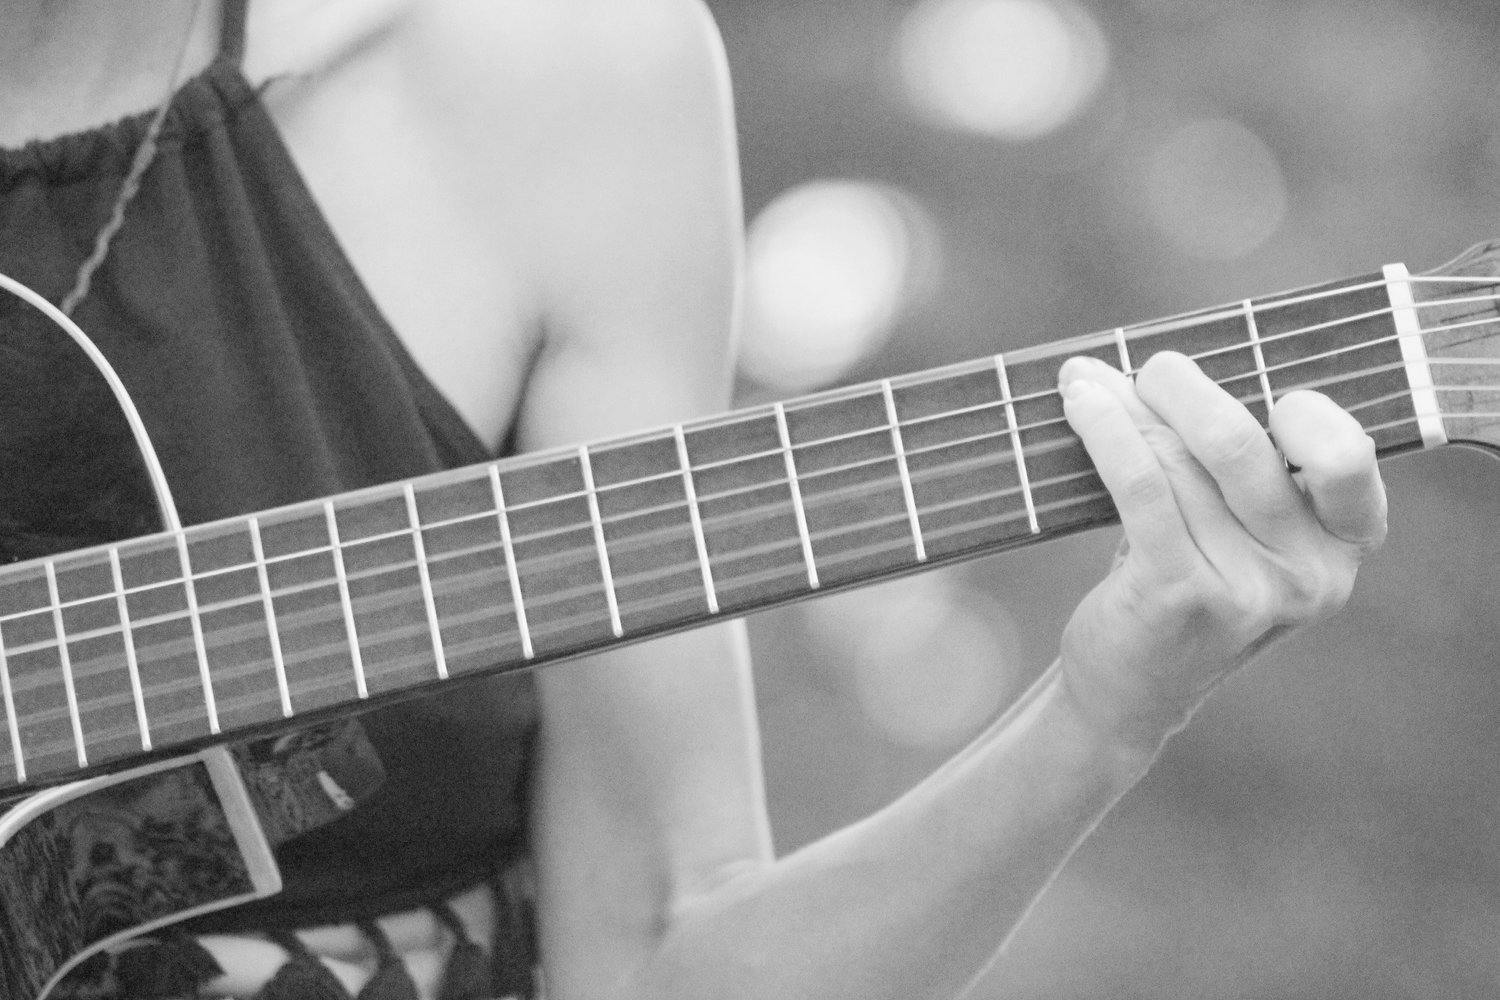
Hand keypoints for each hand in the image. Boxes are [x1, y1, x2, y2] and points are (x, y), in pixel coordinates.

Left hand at [1055, 351, 1386, 751]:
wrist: (1133, 689)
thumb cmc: (1184, 583)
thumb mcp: (1238, 531)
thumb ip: (1238, 465)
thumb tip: (1174, 364)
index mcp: (1343, 546)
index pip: (1346, 455)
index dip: (1299, 409)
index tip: (1246, 388)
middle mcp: (1309, 573)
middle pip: (1242, 443)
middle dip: (1182, 388)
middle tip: (1147, 368)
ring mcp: (1246, 590)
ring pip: (1178, 460)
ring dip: (1124, 406)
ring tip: (1085, 380)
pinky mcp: (1179, 595)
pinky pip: (1141, 486)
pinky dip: (1106, 432)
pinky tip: (1081, 404)